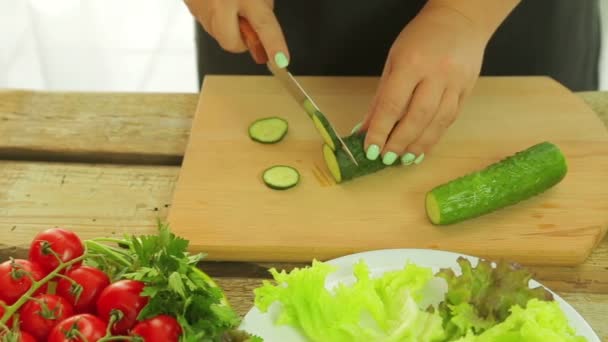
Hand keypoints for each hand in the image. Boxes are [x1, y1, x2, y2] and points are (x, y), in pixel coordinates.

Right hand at [183, 0, 289, 67]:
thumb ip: (262, 5)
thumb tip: (261, 30)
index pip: (264, 26)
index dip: (274, 45)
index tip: (281, 61)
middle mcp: (220, 4)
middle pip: (233, 44)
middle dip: (242, 41)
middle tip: (247, 24)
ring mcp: (201, 8)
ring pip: (219, 34)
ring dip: (229, 26)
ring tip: (230, 2)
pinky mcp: (190, 7)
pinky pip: (208, 21)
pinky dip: (216, 16)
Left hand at [358, 3, 488, 165]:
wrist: (462, 19)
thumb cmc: (422, 37)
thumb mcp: (394, 60)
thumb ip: (381, 96)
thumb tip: (367, 127)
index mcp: (412, 63)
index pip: (392, 104)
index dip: (380, 130)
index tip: (370, 149)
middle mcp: (436, 73)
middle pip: (417, 117)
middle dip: (399, 142)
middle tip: (386, 158)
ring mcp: (456, 82)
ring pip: (437, 123)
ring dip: (419, 145)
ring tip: (404, 159)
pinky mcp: (468, 90)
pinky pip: (451, 119)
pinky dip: (435, 137)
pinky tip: (422, 147)